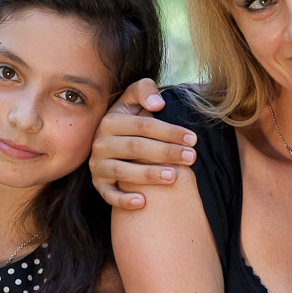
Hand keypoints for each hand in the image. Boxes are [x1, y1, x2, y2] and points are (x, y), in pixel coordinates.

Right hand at [90, 77, 197, 208]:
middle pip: (136, 147)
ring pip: (123, 171)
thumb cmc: (132, 119)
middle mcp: (101, 143)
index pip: (143, 126)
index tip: (193, 139)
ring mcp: (98, 165)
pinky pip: (108, 194)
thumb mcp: (134, 98)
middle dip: (166, 152)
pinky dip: (123, 200)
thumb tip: (157, 104)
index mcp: (111, 121)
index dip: (169, 131)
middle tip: (191, 157)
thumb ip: (144, 90)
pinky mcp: (98, 184)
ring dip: (149, 175)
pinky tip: (142, 202)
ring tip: (174, 176)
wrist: (114, 141)